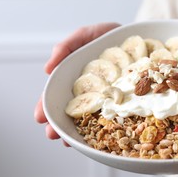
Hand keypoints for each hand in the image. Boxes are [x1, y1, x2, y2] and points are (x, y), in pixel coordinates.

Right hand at [34, 22, 120, 142]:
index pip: (56, 94)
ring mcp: (106, 97)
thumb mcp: (84, 35)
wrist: (137, 37)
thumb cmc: (107, 35)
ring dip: (78, 131)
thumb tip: (47, 69)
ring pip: (90, 118)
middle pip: (71, 110)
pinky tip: (102, 137)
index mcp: (76, 78)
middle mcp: (89, 90)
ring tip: (70, 141)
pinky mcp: (124, 100)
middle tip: (53, 135)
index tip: (40, 118)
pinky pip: (115, 115)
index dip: (46, 106)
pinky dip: (107, 127)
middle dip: (59, 124)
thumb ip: (66, 47)